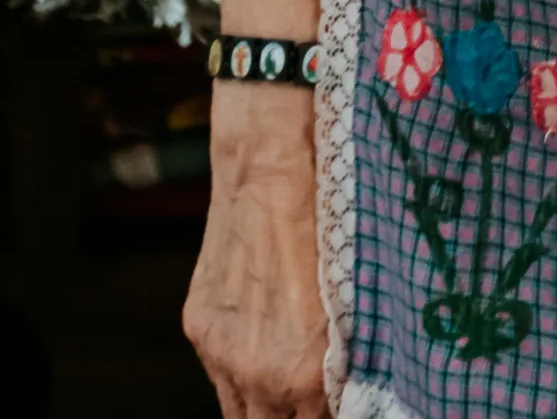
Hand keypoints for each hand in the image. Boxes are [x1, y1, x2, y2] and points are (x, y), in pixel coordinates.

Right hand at [185, 90, 329, 418]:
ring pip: (242, 416)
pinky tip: (265, 355)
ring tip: (293, 394)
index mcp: (304, 371)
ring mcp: (221, 353)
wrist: (272, 163)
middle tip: (322, 398)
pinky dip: (243, 376)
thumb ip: (351, 353)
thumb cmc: (331, 215)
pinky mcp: (199, 327)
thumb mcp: (357, 296)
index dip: (339, 411)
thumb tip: (354, 383)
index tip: (349, 400)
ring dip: (268, 411)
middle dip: (299, 418)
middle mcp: (257, 373)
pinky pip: (220, 376)